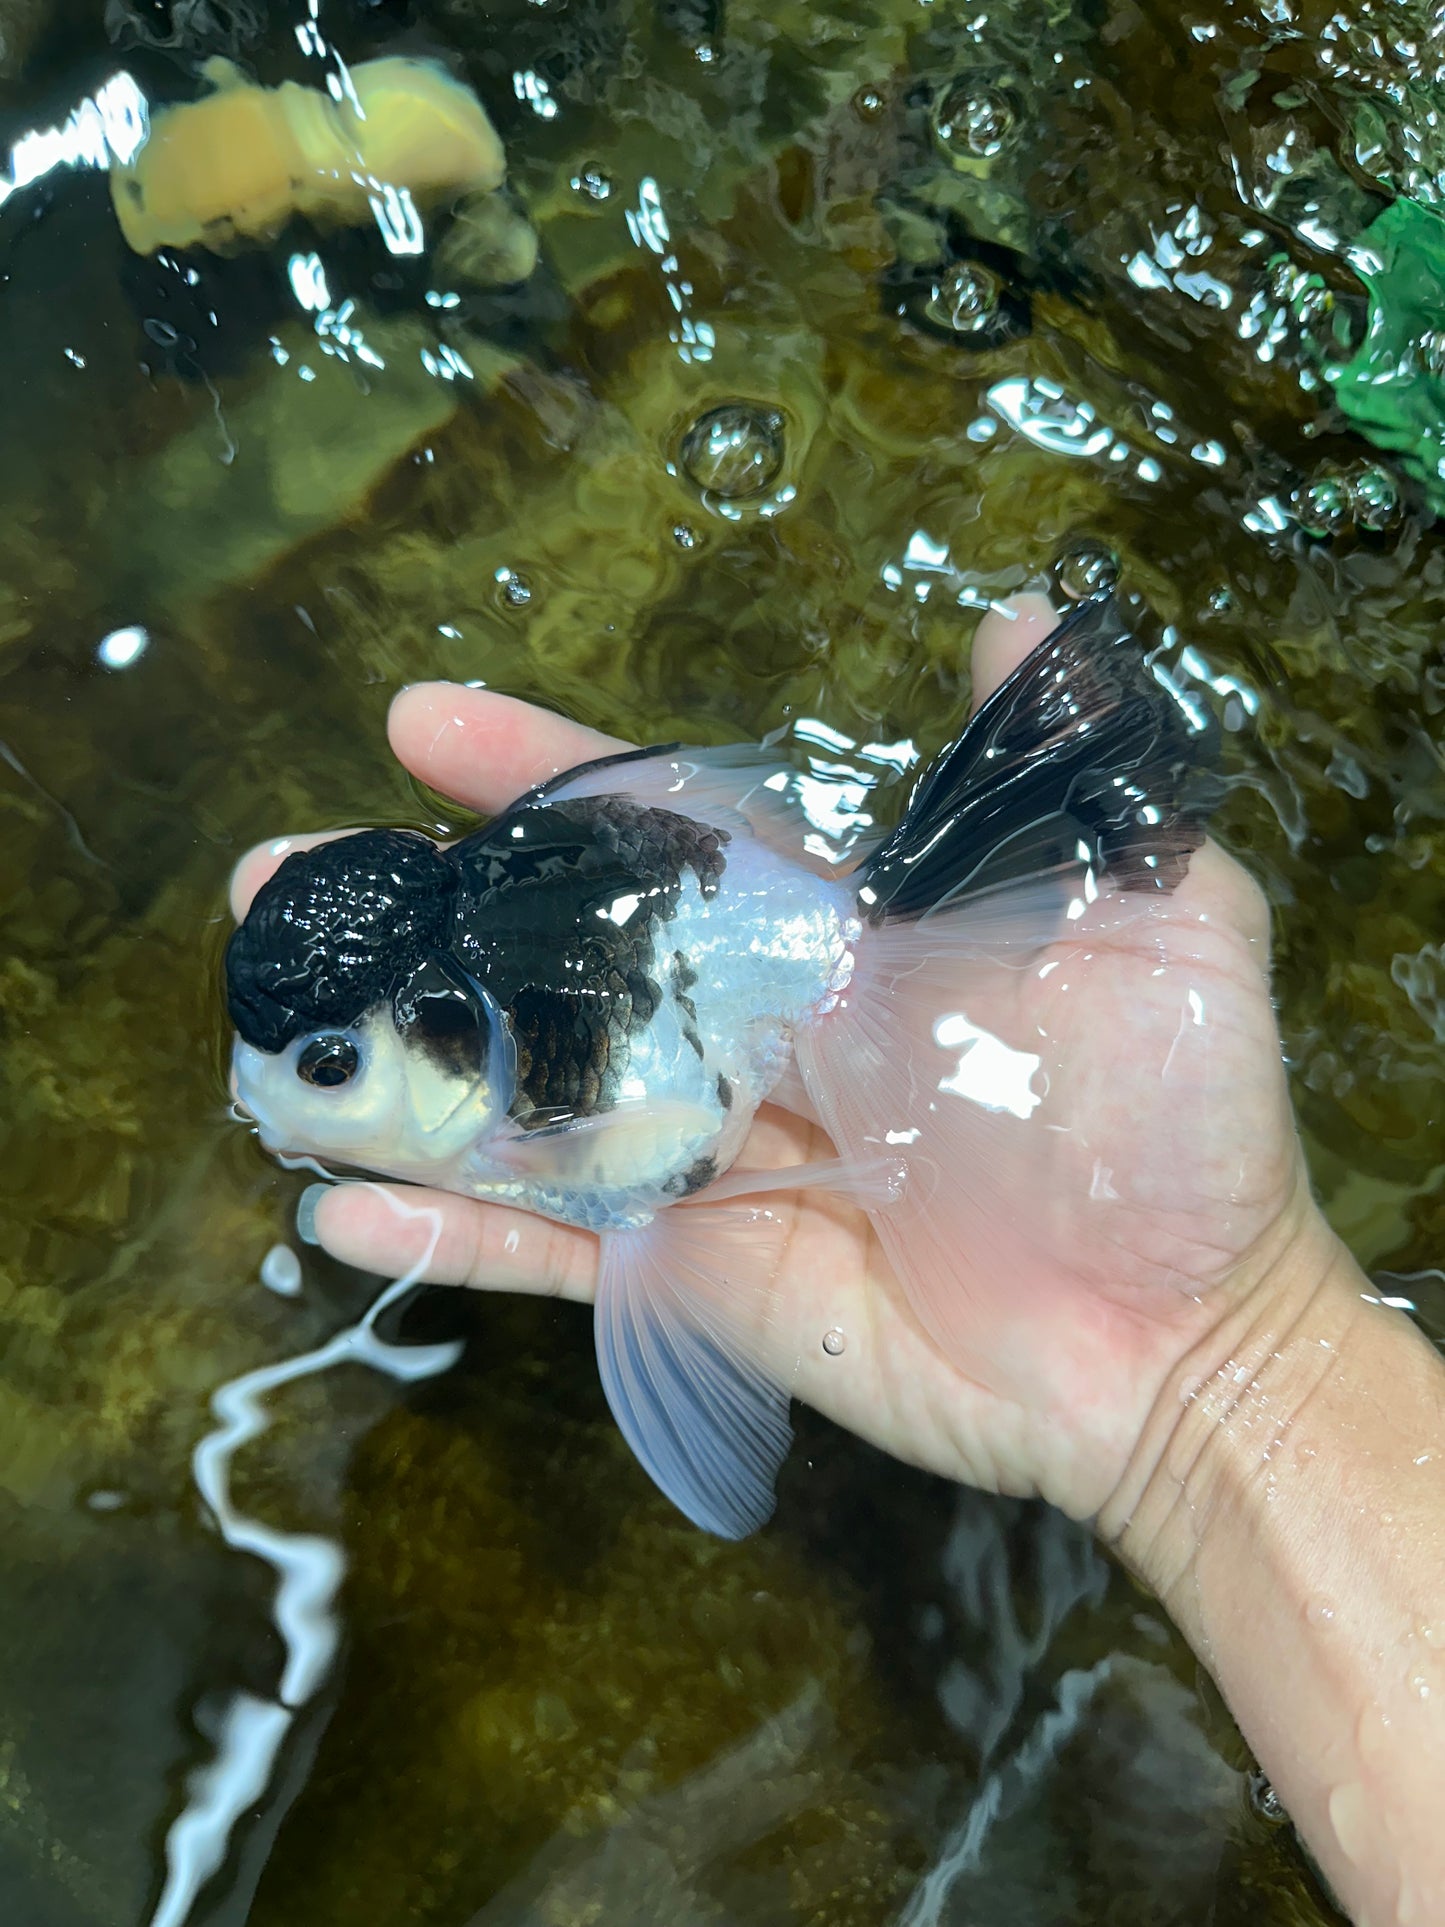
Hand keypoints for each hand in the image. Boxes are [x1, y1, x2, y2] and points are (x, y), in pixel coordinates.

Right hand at [230, 597, 1327, 1526]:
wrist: (1179, 1344)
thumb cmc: (1176, 1130)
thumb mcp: (1160, 923)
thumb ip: (1073, 782)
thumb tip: (1022, 616)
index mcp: (836, 939)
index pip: (668, 836)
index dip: (548, 778)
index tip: (424, 723)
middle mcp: (751, 1035)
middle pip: (557, 960)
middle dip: (421, 913)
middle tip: (279, 878)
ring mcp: (711, 1161)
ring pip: (528, 1099)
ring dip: (395, 1063)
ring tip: (264, 1025)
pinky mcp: (694, 1277)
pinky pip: (554, 1250)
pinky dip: (450, 1229)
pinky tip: (336, 1203)